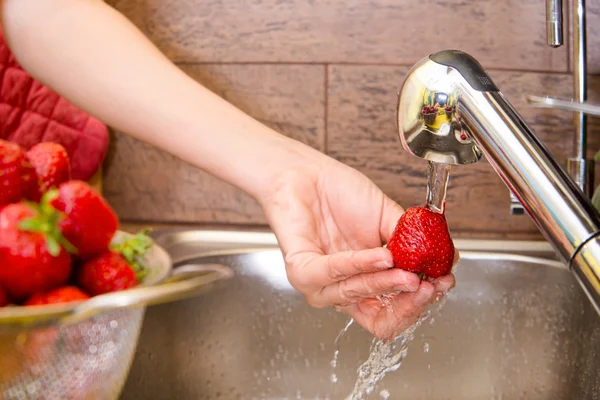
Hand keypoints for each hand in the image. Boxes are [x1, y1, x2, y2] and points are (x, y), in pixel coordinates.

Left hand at [260, 151, 456, 339]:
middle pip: (381, 320)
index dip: (420, 305)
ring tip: (407, 269)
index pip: (395, 315)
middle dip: (411, 303)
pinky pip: (333, 273)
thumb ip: (413, 244)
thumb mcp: (388, 221)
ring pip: (358, 296)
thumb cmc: (342, 196)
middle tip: (430, 284)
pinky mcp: (301, 270)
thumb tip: (446, 262)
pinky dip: (360, 264)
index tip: (441, 283)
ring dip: (386, 282)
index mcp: (365, 284)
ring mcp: (320, 285)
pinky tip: (380, 255)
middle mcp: (343, 290)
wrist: (308, 174)